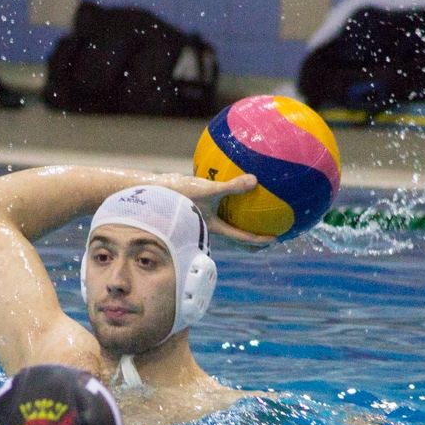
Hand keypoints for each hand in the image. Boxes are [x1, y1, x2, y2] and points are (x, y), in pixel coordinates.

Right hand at [151, 173, 275, 249]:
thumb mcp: (208, 190)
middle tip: (266, 243)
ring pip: (224, 228)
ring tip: (249, 223)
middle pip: (234, 240)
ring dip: (238, 229)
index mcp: (214, 227)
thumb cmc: (178, 194)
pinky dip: (225, 207)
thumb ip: (231, 186)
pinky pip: (215, 211)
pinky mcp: (193, 209)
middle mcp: (208, 227)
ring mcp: (200, 220)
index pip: (241, 237)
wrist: (149, 195)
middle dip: (250, 244)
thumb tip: (255, 180)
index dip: (259, 240)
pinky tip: (226, 195)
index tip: (274, 240)